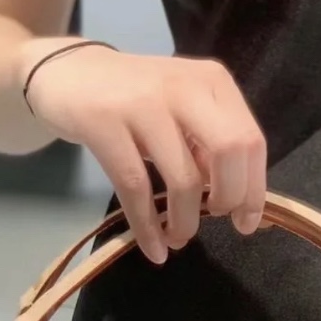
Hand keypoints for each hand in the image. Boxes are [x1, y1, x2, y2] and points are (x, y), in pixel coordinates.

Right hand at [20, 43, 266, 263]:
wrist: (67, 72)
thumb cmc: (133, 99)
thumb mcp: (181, 111)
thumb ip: (210, 146)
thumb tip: (242, 201)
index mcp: (212, 82)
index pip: (251, 141)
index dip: (254, 190)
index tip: (246, 223)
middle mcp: (184, 87)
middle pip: (229, 152)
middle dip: (228, 199)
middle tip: (214, 221)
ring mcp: (143, 103)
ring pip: (183, 179)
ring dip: (185, 222)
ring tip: (177, 239)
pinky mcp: (104, 123)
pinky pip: (135, 189)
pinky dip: (148, 227)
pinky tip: (153, 248)